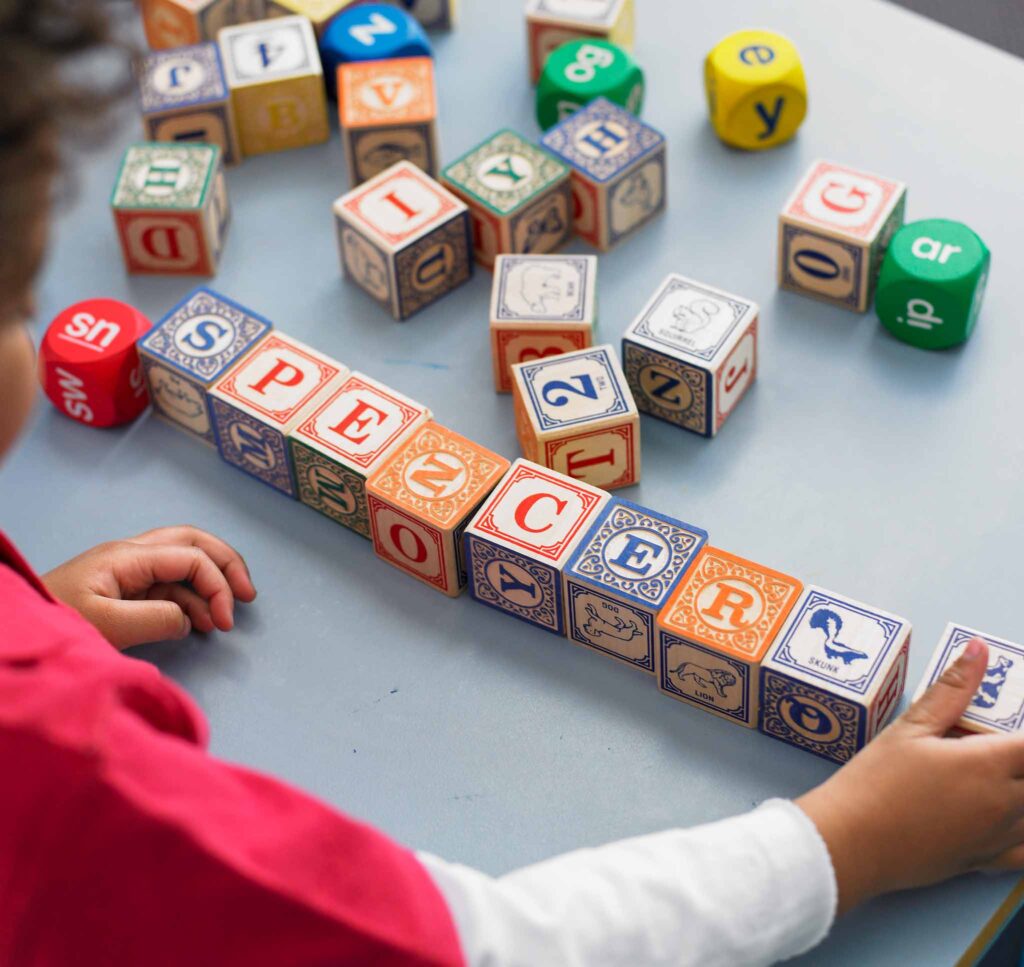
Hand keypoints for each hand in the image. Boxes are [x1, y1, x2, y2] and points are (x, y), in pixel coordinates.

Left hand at [43, 526, 256, 649]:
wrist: (13, 631)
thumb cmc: (55, 623)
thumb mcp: (106, 625)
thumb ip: (156, 619)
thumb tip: (189, 619)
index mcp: (127, 557)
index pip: (190, 557)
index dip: (217, 585)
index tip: (225, 623)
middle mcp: (130, 554)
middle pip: (192, 542)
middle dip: (226, 564)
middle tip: (248, 594)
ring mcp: (127, 570)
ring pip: (183, 561)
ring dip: (209, 584)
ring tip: (222, 620)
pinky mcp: (123, 588)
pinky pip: (168, 584)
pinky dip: (191, 599)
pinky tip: (199, 623)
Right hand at [797, 638, 1023, 915]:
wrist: (852, 841)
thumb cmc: (875, 781)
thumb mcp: (909, 728)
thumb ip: (951, 689)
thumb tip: (979, 650)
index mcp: (989, 764)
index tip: (1012, 723)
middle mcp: (1005, 803)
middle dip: (1021, 758)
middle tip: (998, 748)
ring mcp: (998, 836)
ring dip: (1023, 789)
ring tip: (996, 773)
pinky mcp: (984, 861)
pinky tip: (1009, 816)